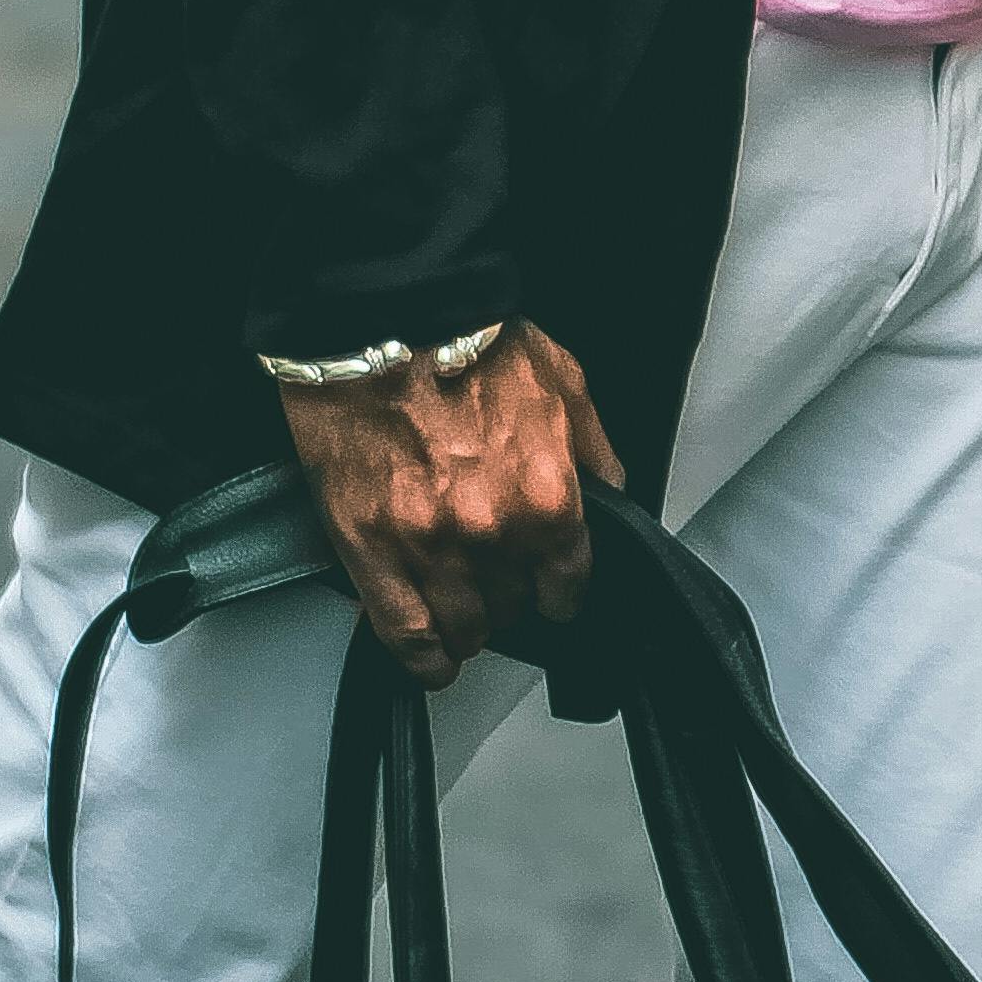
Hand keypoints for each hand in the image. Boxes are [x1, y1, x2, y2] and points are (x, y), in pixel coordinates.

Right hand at [277, 320, 620, 686]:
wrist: (382, 322)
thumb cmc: (468, 342)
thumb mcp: (566, 382)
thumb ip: (595, 451)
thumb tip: (612, 495)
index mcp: (547, 496)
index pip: (569, 582)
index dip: (560, 590)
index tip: (552, 590)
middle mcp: (493, 532)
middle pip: (514, 607)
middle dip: (512, 596)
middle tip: (500, 578)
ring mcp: (428, 547)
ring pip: (464, 627)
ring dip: (471, 627)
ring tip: (467, 614)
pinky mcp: (369, 550)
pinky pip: (403, 633)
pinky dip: (423, 658)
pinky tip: (434, 659)